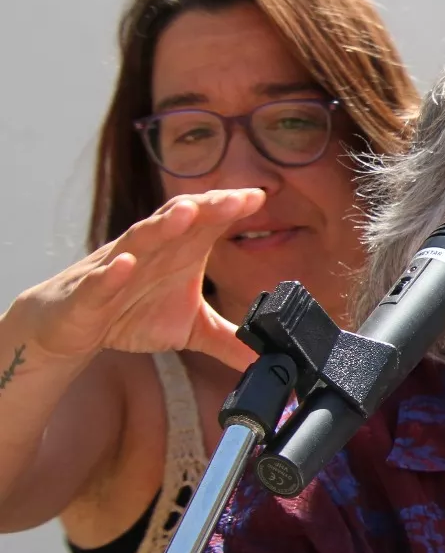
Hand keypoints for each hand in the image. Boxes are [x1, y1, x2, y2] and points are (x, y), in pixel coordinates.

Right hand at [16, 189, 267, 371]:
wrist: (69, 328)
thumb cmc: (130, 314)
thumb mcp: (190, 330)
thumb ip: (229, 339)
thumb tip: (266, 355)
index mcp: (178, 252)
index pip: (207, 222)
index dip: (231, 207)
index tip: (259, 197)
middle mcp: (151, 251)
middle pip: (179, 219)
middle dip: (207, 206)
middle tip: (236, 199)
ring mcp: (117, 267)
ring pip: (141, 238)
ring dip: (163, 225)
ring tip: (187, 213)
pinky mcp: (88, 293)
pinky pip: (99, 280)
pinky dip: (112, 272)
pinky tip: (125, 265)